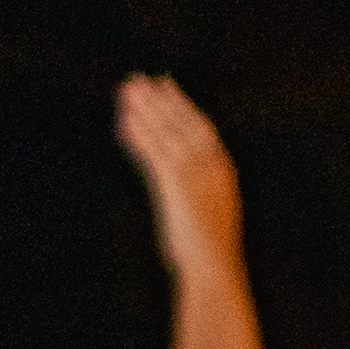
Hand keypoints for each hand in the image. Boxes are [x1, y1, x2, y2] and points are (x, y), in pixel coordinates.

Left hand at [115, 74, 247, 276]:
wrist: (214, 268)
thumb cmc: (208, 250)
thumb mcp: (205, 213)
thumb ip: (193, 191)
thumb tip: (177, 183)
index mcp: (224, 170)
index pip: (201, 127)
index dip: (181, 104)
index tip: (164, 84)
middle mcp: (212, 166)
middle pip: (183, 122)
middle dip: (159, 99)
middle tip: (137, 80)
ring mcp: (197, 174)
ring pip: (168, 132)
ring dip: (146, 110)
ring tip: (126, 91)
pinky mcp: (179, 185)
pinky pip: (156, 153)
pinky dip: (141, 136)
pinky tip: (125, 123)